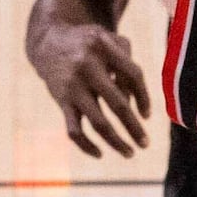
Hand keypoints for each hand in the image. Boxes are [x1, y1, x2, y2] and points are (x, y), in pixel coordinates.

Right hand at [28, 15, 150, 158]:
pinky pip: (74, 130)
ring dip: (116, 141)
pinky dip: (86, 145)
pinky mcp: (61, 100)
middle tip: (146, 144)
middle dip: (134, 127)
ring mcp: (73, 86)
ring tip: (130, 153)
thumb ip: (129, 67)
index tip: (147, 116)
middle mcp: (88, 67)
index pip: (133, 74)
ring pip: (98, 122)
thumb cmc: (91, 46)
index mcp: (104, 48)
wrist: (49, 42)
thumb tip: (134, 108)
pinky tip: (99, 154)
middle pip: (118, 104)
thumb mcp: (111, 42)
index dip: (145, 96)